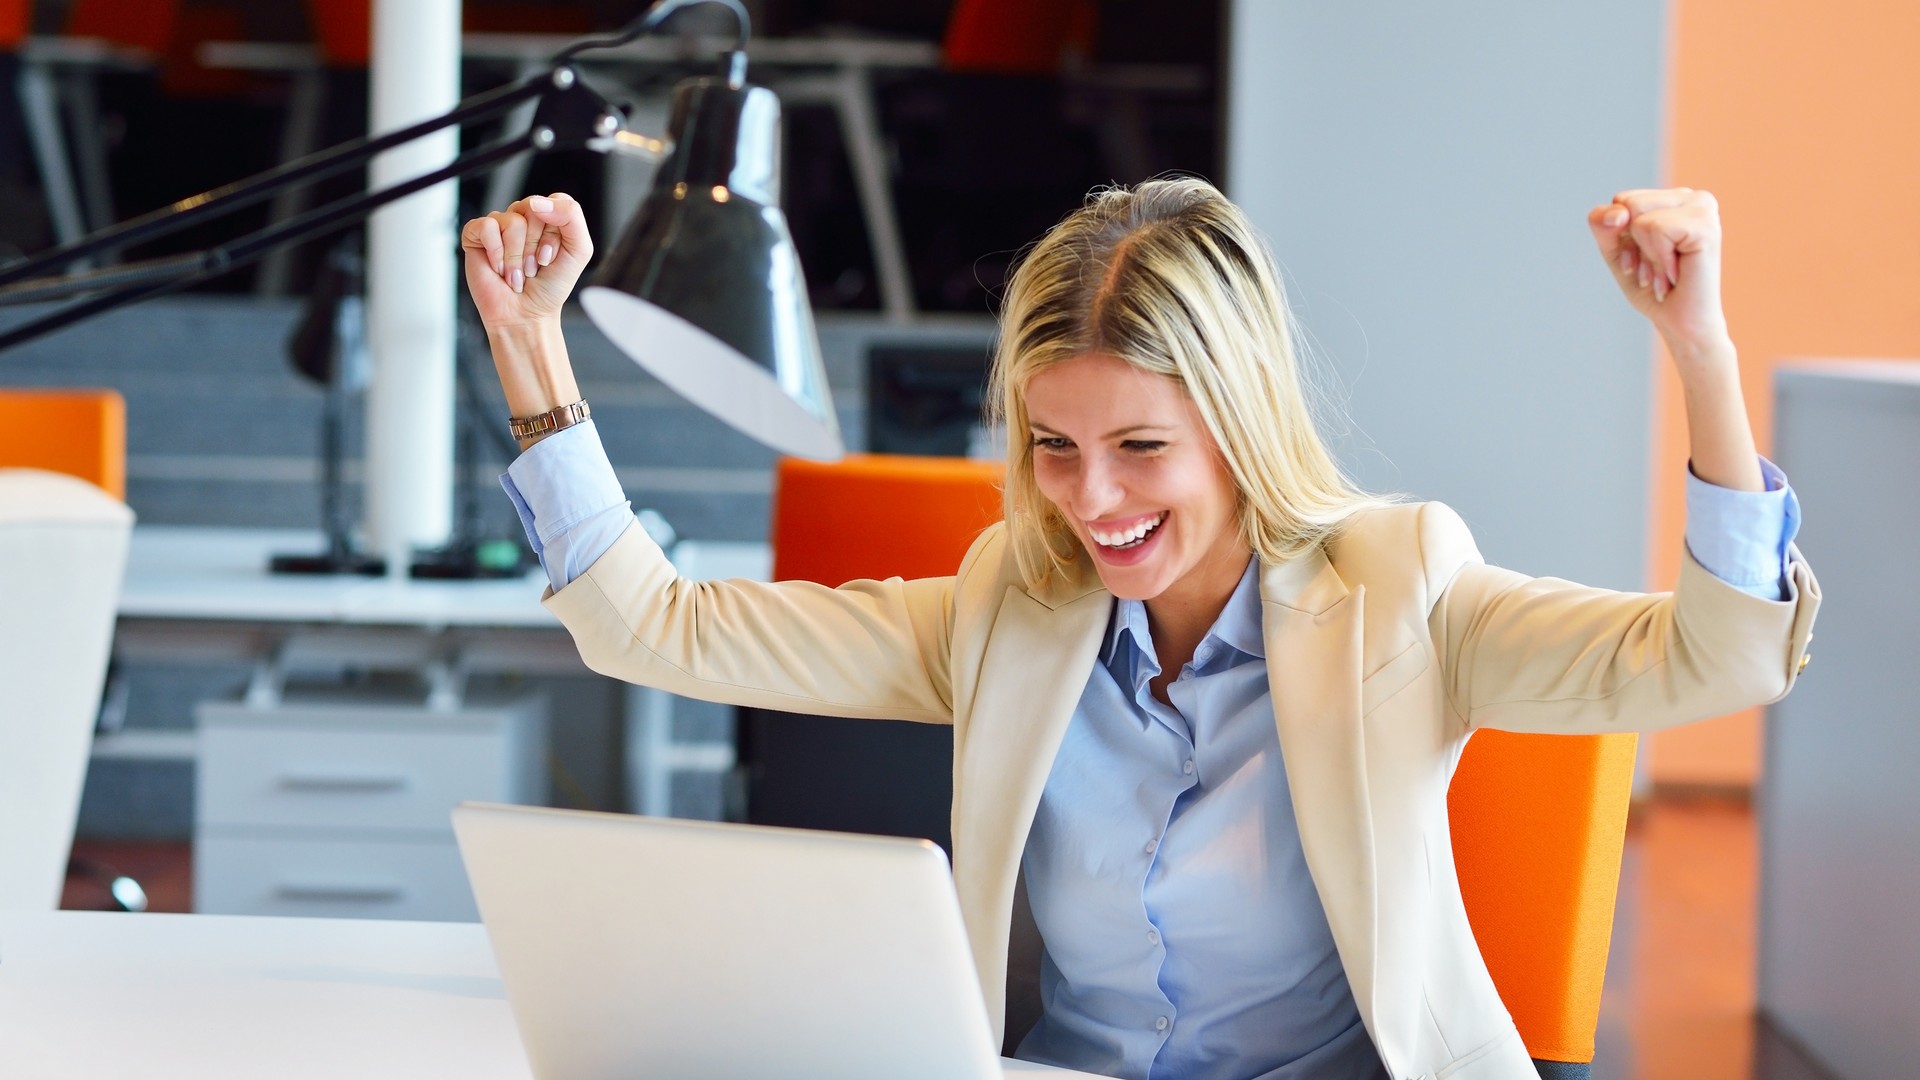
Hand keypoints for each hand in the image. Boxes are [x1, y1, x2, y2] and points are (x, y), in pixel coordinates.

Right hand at [460, 193, 594, 332]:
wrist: (525, 314)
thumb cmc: (550, 286)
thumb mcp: (578, 251)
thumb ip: (571, 218)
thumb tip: (537, 203)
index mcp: (549, 217)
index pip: (556, 201)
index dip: (555, 233)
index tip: (551, 258)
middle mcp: (524, 217)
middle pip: (533, 208)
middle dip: (536, 245)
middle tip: (533, 267)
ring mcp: (500, 224)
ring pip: (512, 221)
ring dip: (517, 256)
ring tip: (517, 273)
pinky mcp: (477, 233)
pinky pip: (486, 226)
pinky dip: (496, 252)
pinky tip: (499, 268)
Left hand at [1587, 188, 1730, 365]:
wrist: (1680, 323)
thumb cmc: (1651, 288)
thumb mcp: (1616, 252)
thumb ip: (1604, 225)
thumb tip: (1618, 212)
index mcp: (1673, 199)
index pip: (1621, 201)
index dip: (1621, 236)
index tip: (1642, 260)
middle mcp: (1692, 197)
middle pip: (1627, 203)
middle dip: (1632, 244)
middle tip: (1655, 269)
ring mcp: (1703, 207)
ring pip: (1638, 216)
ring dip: (1646, 255)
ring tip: (1666, 273)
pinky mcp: (1705, 225)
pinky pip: (1655, 229)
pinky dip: (1657, 259)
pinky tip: (1675, 273)